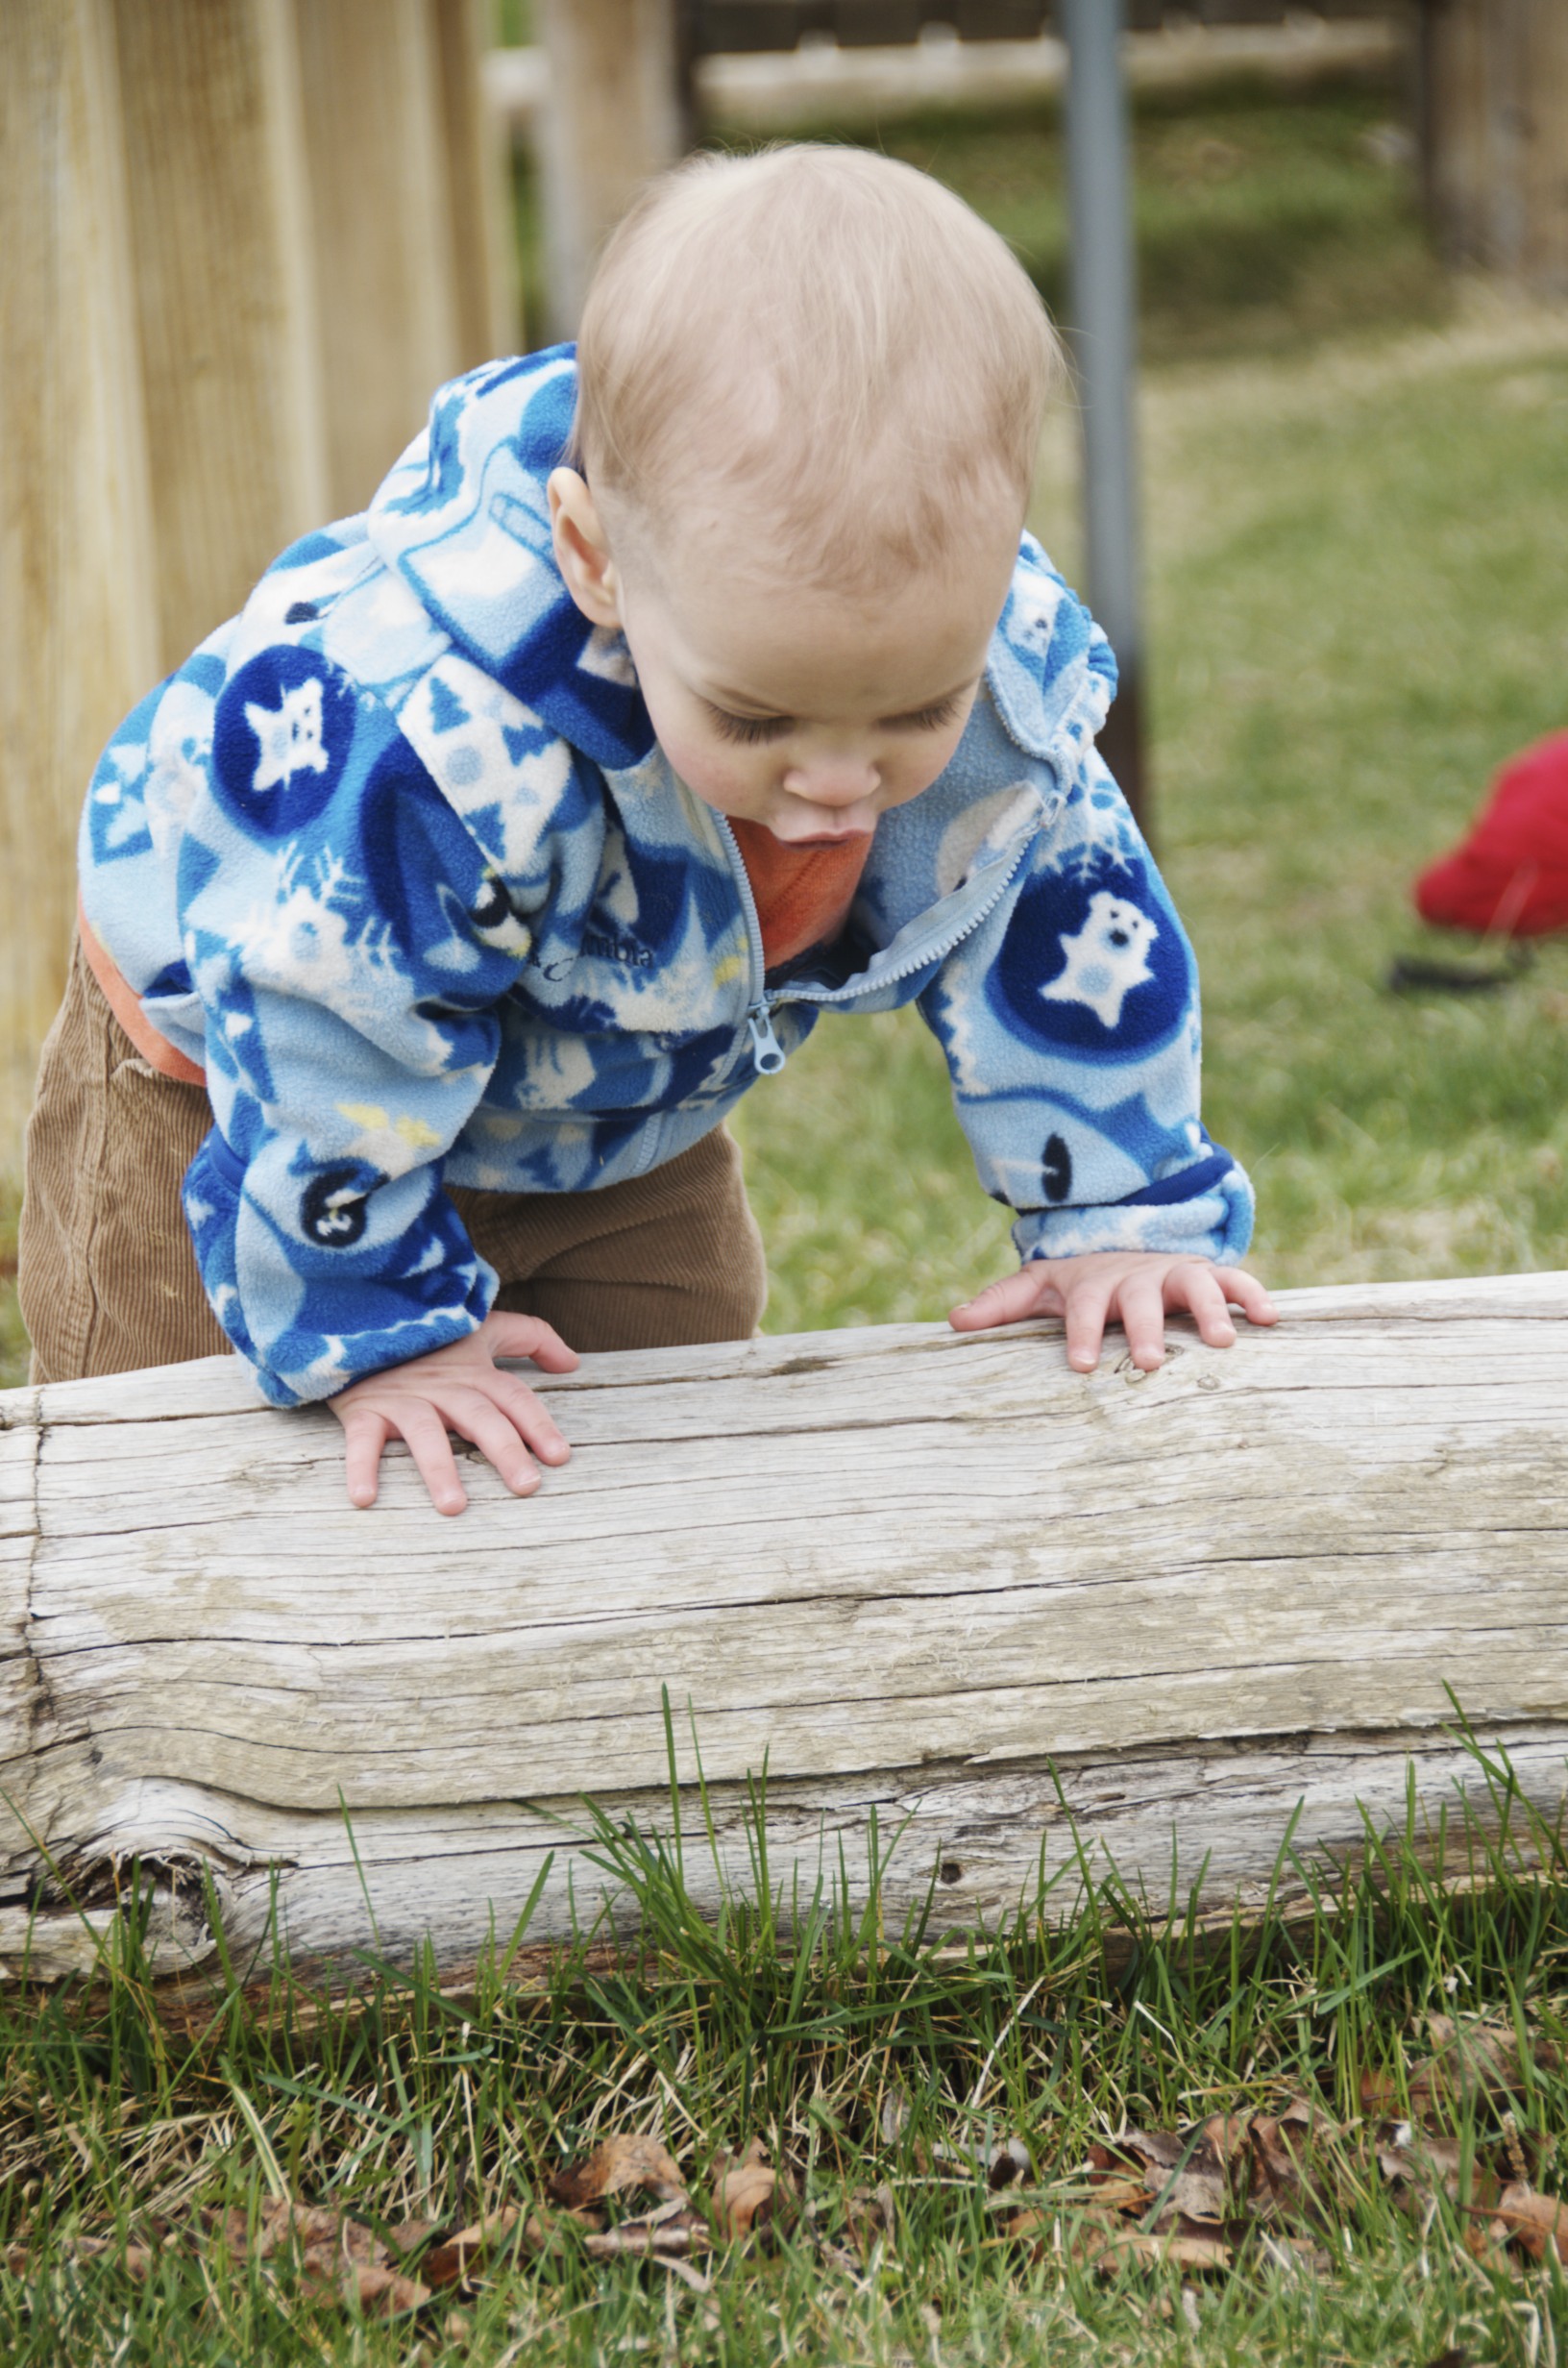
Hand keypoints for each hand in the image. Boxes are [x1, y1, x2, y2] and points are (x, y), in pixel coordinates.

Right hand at [329, 1310, 579, 1515]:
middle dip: (505, 1450)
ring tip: (454, 1506)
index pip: (514, 1398)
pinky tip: (365, 1498)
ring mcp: (403, 1398)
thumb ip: (530, 1337)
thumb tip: (573, 1362)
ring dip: (439, 1469)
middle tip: (526, 1486)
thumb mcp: (481, 1328)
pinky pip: (363, 1439)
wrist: (361, 1321)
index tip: (558, 1457)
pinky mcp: (364, 1408)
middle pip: (480, 1417)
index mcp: (473, 1371)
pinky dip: (361, 1467)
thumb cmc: (428, 1336)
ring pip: (426, 1433)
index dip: (538, 1424)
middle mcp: (443, 1386)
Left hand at [949, 1250, 1275, 1372]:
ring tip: (1223, 1343)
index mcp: (1093, 1284)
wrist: (1124, 1241)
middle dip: (1146, 1329)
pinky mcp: (1208, 1275)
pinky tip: (1272, 1319)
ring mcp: (1175, 1274)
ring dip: (1211, 1310)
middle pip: (1141, 1300)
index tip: (1081, 1365)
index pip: (1083, 1308)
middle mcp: (1137, 1277)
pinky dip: (1254, 1294)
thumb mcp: (1040, 1286)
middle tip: (1149, 1362)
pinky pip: (1236, 1279)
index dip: (1081, 1332)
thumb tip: (953, 1321)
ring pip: (1195, 1285)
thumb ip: (1000, 1303)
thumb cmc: (1080, 1281)